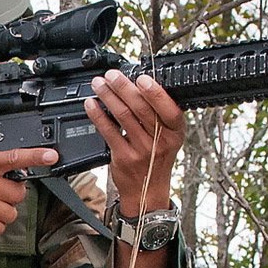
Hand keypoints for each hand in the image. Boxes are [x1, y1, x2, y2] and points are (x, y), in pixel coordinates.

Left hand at [85, 71, 184, 209]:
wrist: (147, 191)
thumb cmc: (157, 159)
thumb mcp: (168, 138)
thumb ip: (159, 115)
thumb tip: (138, 85)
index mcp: (175, 132)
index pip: (169, 110)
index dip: (155, 93)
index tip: (141, 78)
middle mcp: (161, 141)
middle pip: (141, 109)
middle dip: (124, 88)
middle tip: (111, 75)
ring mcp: (142, 150)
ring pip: (123, 117)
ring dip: (109, 97)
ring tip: (99, 84)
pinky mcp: (123, 157)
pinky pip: (108, 131)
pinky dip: (98, 115)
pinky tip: (92, 104)